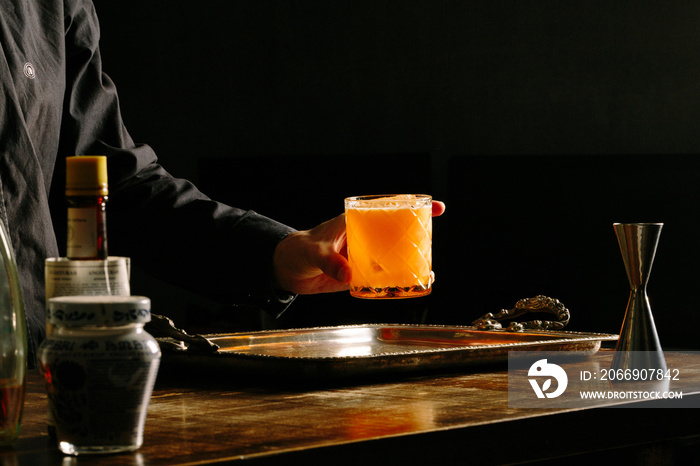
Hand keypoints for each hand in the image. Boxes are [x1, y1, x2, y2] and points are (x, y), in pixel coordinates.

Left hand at [273, 200, 445, 294]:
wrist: (287, 269)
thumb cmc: (299, 249)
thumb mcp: (314, 251)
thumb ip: (330, 262)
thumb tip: (348, 275)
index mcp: (356, 221)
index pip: (388, 209)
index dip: (412, 206)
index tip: (434, 207)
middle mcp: (364, 238)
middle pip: (396, 234)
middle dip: (418, 236)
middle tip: (434, 242)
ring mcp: (363, 257)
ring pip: (393, 258)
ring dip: (411, 264)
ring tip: (429, 273)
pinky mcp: (359, 276)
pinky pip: (381, 280)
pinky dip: (395, 284)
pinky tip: (409, 288)